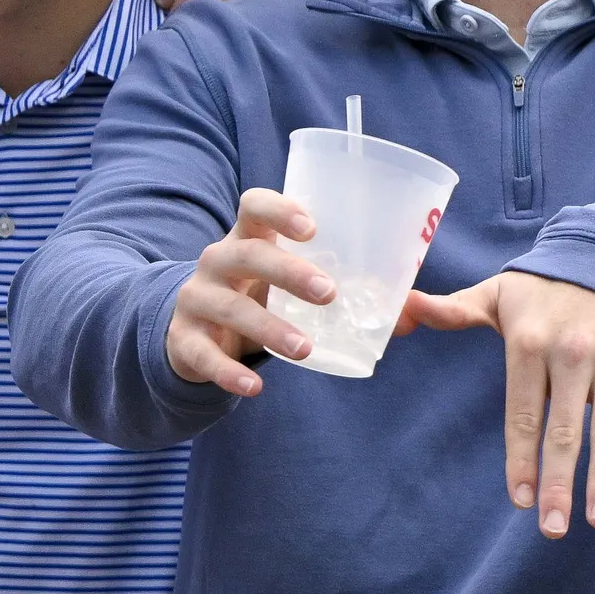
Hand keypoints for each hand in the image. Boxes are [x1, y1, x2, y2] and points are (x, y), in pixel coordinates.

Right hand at [165, 190, 334, 395]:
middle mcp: (217, 261)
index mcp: (247, 237)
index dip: (280, 210)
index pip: (254, 206)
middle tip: (329, 293)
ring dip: (270, 328)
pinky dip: (229, 372)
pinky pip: (203, 354)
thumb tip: (411, 315)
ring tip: (306, 349)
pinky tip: (255, 387)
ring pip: (231, 308)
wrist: (195, 328)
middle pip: (247, 256)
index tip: (312, 228)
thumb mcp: (288, 282)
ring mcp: (196, 298)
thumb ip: (343, 291)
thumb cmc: (260, 293)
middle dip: (288, 272)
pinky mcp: (183, 338)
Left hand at [397, 269, 594, 535]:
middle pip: (564, 430)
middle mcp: (573, 351)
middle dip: (558, 483)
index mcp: (528, 341)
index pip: (521, 414)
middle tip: (553, 528)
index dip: (521, 460)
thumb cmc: (547, 287)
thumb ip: (451, 310)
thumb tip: (400, 309)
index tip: (519, 500)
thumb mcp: (497, 294)